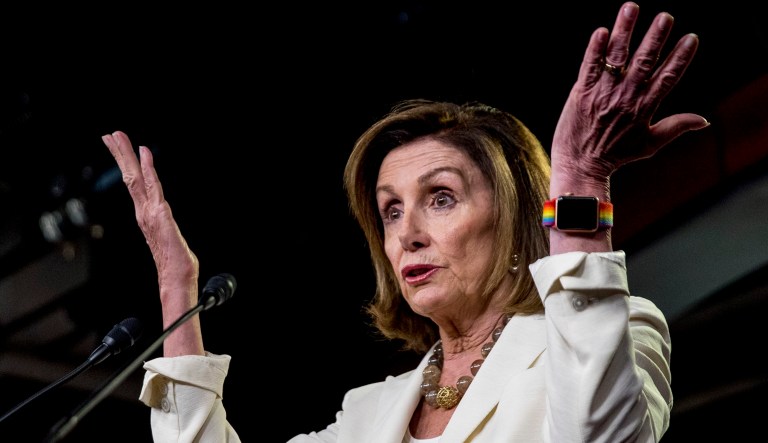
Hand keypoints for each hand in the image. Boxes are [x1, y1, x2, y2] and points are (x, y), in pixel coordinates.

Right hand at [101, 131, 198, 308]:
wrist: (177, 280)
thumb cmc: (176, 263)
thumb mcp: (169, 238)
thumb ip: (164, 228)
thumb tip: (164, 226)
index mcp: (146, 215)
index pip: (134, 184)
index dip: (127, 164)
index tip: (119, 146)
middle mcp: (145, 212)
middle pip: (129, 177)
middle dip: (120, 154)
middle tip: (110, 134)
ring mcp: (150, 213)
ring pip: (136, 178)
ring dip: (128, 156)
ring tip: (119, 137)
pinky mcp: (161, 216)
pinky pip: (154, 187)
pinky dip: (149, 169)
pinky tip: (145, 154)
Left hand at [550, 2, 709, 192]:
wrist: (580, 165)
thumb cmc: (615, 155)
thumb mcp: (650, 144)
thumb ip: (676, 127)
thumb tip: (704, 120)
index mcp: (644, 108)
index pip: (667, 77)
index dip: (680, 57)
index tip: (690, 38)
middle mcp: (625, 98)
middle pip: (644, 62)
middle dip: (655, 38)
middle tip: (665, 17)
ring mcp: (601, 94)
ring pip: (616, 57)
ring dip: (625, 31)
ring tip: (631, 8)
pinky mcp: (580, 93)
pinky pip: (589, 67)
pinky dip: (595, 49)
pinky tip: (602, 31)